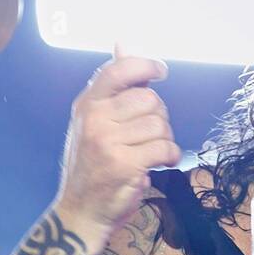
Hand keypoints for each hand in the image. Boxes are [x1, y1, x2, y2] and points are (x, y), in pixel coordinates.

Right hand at [54, 56, 182, 234]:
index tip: (161, 71)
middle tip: (152, 134)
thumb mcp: (95, 121)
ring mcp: (107, 142)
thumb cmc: (94, 165)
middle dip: (160, 116)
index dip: (145, 65)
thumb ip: (114, 86)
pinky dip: (171, 156)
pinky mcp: (124, 164)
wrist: (82, 211)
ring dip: (165, 139)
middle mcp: (93, 119)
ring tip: (153, 152)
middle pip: (148, 99)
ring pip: (160, 124)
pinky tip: (162, 163)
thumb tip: (124, 43)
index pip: (118, 70)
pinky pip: (165, 148)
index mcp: (87, 105)